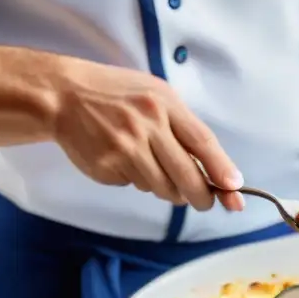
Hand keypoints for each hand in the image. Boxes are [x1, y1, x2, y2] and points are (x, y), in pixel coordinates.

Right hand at [51, 57, 243, 210]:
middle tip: (206, 202)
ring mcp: (126, 148)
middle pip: (187, 176)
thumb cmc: (116, 94)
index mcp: (164, 104)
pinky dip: (136, 179)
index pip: (203, 143)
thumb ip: (182, 127)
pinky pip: (134, 185)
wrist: (63, 95)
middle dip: (202, 196)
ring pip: (163, 187)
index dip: (222, 170)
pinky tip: (124, 160)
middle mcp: (147, 126)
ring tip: (154, 168)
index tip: (235, 189)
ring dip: (167, 188)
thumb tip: (212, 168)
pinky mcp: (107, 166)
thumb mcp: (155, 95)